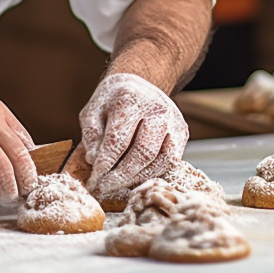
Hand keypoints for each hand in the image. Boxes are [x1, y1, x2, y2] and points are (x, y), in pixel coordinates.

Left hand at [78, 72, 188, 194]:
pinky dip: (154, 172)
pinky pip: (171, 160)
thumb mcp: (92, 111)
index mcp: (131, 99)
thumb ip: (91, 135)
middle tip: (104, 187)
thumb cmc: (112, 101)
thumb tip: (94, 160)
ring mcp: (173, 120)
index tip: (94, 180)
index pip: (118, 140)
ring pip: (161, 160)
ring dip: (138, 178)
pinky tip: (137, 176)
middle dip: (121, 176)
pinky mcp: (182, 131)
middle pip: (142, 152)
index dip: (105, 164)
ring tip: (119, 185)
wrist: (139, 84)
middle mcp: (157, 108)